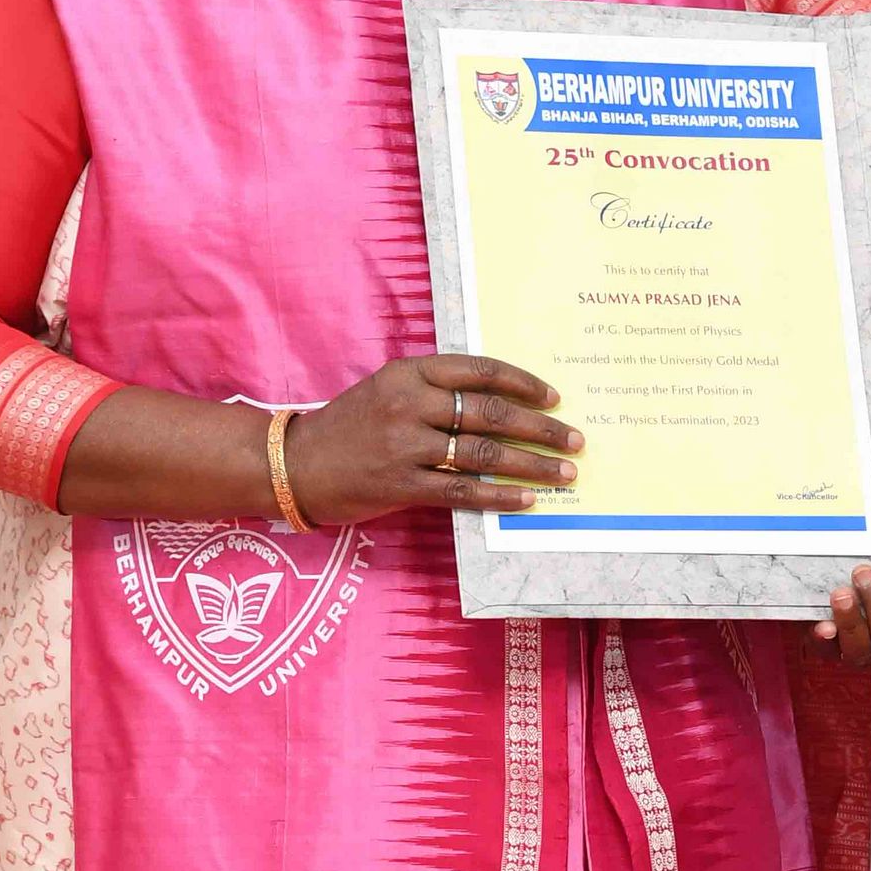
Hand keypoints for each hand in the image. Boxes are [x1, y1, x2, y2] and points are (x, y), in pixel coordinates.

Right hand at [279, 354, 579, 525]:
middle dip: (541, 427)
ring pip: (483, 453)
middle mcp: (409, 403)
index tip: (554, 397)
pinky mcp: (401, 485)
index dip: (523, 383)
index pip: (479, 371)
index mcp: (408, 372)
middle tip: (575, 439)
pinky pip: (462, 491)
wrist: (295, 464)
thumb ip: (435, 391)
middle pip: (490, 413)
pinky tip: (527, 500)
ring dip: (532, 464)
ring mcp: (404, 445)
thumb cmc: (350, 426)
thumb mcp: (388, 390)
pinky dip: (499, 496)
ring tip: (565, 472)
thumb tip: (500, 405)